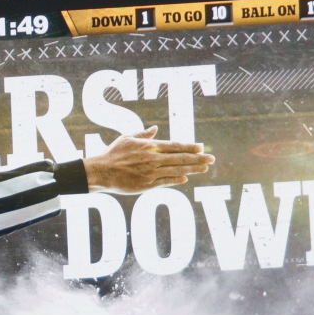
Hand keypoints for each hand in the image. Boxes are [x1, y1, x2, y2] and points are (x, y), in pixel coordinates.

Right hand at [82, 125, 213, 193]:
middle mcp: (152, 159)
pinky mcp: (147, 185)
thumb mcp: (127, 138)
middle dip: (197, 158)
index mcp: (149, 146)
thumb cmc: (113, 154)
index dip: (189, 147)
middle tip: (211, 158)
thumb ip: (143, 134)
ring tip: (205, 168)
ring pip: (176, 170)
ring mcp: (151, 173)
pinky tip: (186, 178)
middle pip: (180, 158)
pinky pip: (165, 182)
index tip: (201, 147)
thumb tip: (154, 129)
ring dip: (192, 169)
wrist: (102, 172)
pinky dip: (176, 180)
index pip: (174, 146)